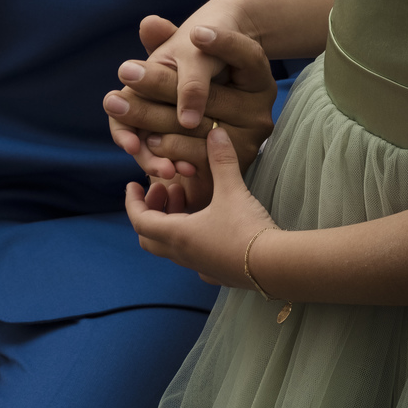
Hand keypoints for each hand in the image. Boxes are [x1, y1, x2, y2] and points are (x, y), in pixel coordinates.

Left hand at [105, 9, 275, 206]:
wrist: (206, 126)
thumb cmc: (195, 73)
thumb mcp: (185, 53)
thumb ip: (168, 39)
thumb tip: (148, 24)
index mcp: (258, 75)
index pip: (247, 55)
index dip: (224, 44)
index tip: (196, 32)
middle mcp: (259, 109)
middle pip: (212, 97)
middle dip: (163, 84)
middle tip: (125, 70)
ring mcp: (248, 140)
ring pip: (199, 130)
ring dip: (157, 120)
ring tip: (124, 109)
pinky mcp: (229, 166)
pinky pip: (196, 159)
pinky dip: (169, 150)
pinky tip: (142, 142)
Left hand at [126, 127, 278, 286]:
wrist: (275, 265)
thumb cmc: (246, 229)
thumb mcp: (232, 190)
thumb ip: (221, 161)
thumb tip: (216, 133)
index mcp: (177, 235)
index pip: (140, 220)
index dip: (133, 201)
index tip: (132, 185)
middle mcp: (183, 254)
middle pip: (150, 237)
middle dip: (152, 211)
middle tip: (165, 190)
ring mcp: (200, 267)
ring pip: (172, 247)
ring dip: (172, 222)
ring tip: (187, 199)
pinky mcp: (218, 274)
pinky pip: (194, 259)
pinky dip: (191, 240)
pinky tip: (206, 227)